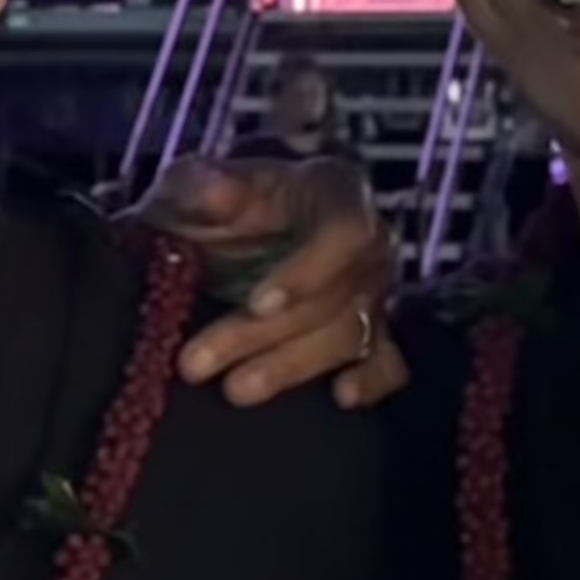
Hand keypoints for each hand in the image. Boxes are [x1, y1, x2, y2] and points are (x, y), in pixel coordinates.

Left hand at [128, 154, 407, 408]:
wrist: (213, 239)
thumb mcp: (190, 184)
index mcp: (334, 191)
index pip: (344, 231)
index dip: (308, 272)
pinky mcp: (372, 335)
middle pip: (334, 296)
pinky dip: (370, 381)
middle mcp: (368, 243)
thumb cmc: (209, 204)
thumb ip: (200, 183)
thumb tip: (217, 192)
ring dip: (289, 367)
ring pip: (348, 336)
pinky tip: (341, 397)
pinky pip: (388, 364)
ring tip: (233, 390)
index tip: (257, 304)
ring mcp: (374, 292)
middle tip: (197, 363)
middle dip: (262, 334)